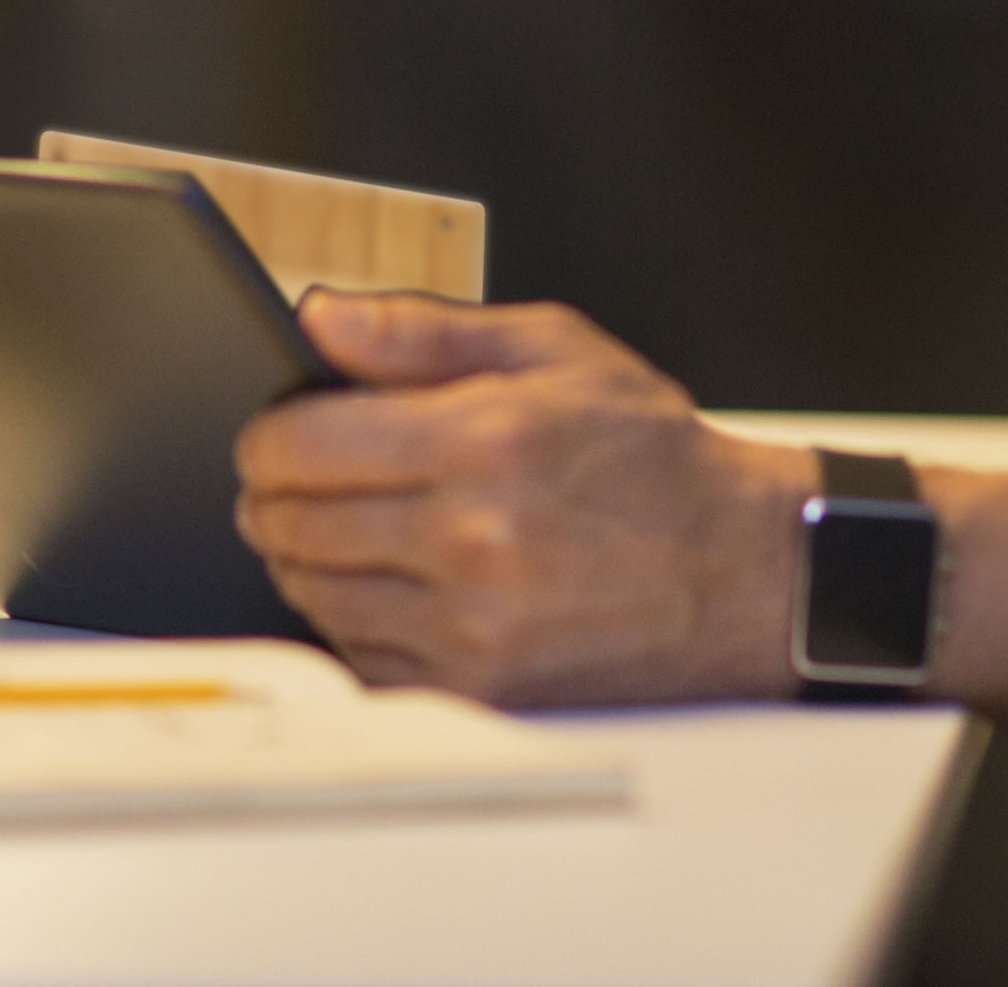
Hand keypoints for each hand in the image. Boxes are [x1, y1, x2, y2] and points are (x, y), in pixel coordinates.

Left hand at [232, 293, 808, 703]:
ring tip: (349, 525)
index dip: (268, 434)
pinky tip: (391, 582)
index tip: (277, 430)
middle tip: (298, 477)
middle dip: (276, 494)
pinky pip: (361, 656)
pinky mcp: (481, 688)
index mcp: (484, 442)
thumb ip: (423, 331)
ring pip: (315, 594)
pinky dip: (354, 619)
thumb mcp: (554, 350)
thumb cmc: (651, 457)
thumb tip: (319, 320)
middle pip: (294, 523)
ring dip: (308, 558)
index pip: (300, 445)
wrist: (739, 571)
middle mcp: (473, 541)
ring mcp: (474, 627)